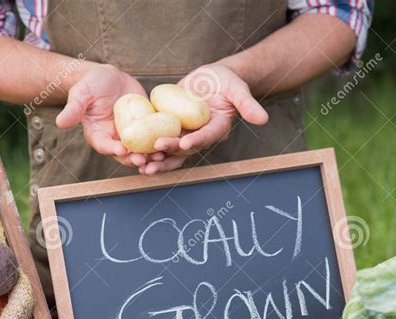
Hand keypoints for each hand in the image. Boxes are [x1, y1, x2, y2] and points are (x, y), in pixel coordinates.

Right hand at [56, 64, 164, 167]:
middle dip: (136, 159)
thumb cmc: (91, 84)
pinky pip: (153, 139)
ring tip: (161, 156)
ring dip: (151, 156)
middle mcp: (116, 141)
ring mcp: (132, 137)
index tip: (123, 150)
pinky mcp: (145, 130)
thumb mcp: (82, 94)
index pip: (106, 147)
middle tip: (146, 160)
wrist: (109, 79)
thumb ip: (74, 109)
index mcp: (99, 136)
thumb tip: (60, 123)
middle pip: (126, 155)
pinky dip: (161, 143)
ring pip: (142, 151)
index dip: (114, 150)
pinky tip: (172, 143)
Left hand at [140, 64, 268, 174]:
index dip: (196, 141)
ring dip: (155, 157)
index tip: (185, 143)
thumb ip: (248, 105)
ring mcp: (184, 133)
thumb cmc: (228, 82)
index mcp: (216, 130)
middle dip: (168, 154)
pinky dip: (146, 144)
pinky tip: (131, 148)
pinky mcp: (171, 126)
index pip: (205, 137)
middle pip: (183, 150)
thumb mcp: (238, 90)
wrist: (214, 79)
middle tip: (153, 156)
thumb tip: (263, 119)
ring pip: (169, 150)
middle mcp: (199, 136)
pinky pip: (158, 136)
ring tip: (139, 163)